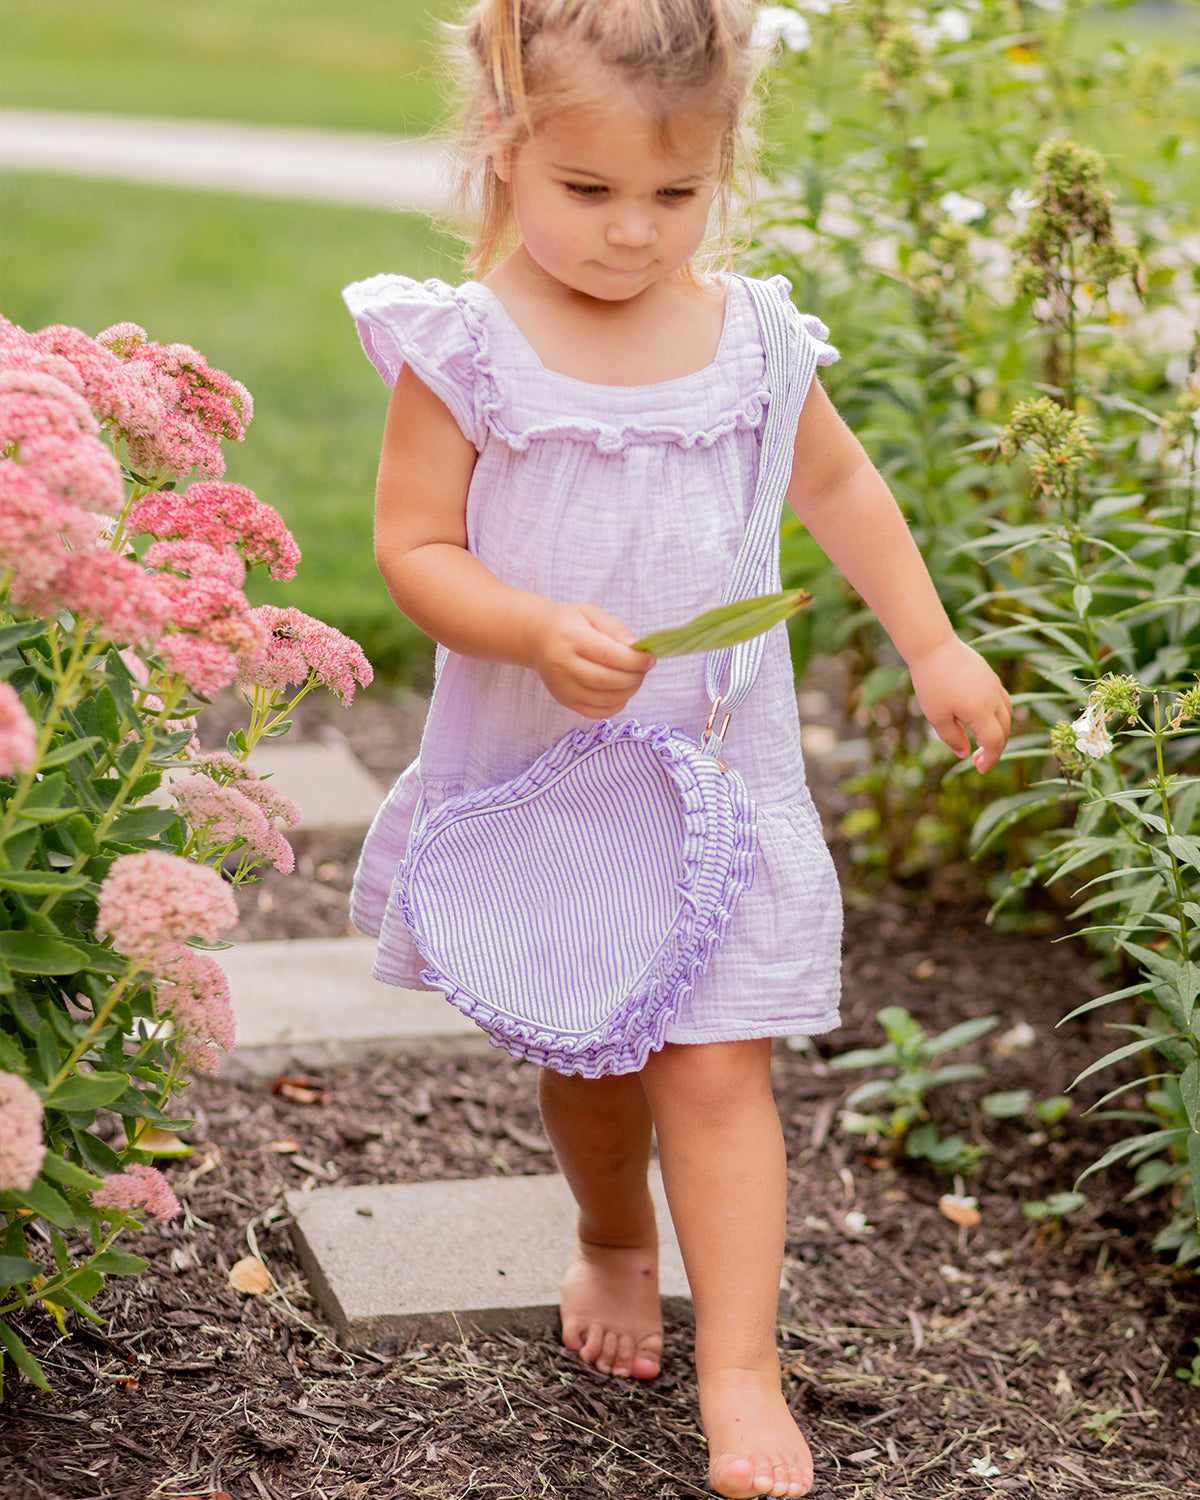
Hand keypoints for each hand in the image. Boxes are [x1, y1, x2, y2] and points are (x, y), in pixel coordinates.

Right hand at [527, 601, 654, 718]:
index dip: (634, 660)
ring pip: (603, 699)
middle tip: (644, 670)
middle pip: (607, 680)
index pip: (609, 655)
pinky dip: (614, 707)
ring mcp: (562, 686)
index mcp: (571, 639)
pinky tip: (621, 694)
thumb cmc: (569, 623)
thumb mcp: (590, 613)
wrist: (537, 638)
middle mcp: (563, 665)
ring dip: (628, 692)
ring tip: (635, 680)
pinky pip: (594, 712)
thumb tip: (635, 648)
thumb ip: (614, 628)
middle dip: (634, 678)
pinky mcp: (563, 700)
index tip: (650, 659)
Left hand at [908, 636, 1011, 772]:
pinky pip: (1002, 700)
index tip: (979, 769)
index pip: (994, 742)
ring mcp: (993, 685)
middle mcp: (993, 699)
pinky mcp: (989, 675)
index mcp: (981, 712)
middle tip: (978, 760)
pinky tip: (984, 718)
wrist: (933, 646)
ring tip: (983, 741)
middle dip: (995, 749)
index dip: (990, 758)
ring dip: (1000, 732)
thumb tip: (965, 753)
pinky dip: (999, 715)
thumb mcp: (936, 716)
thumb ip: (952, 737)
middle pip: (1005, 731)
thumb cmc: (931, 682)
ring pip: (1007, 714)